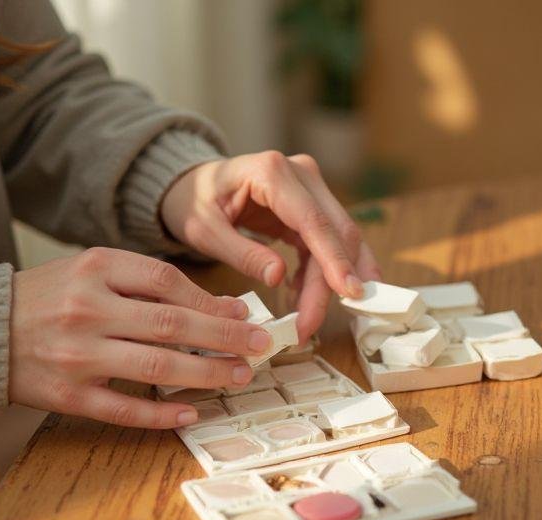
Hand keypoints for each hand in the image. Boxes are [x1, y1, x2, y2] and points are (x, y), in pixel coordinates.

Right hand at [9, 248, 272, 427]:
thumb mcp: (92, 271)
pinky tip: (191, 411)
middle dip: (225, 337)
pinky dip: (161, 412)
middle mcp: (87, 308)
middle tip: (260, 346)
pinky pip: (123, 407)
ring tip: (239, 375)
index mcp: (95, 268)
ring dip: (206, 373)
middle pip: (172, 324)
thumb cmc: (48, 297)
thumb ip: (148, 284)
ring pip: (156, 365)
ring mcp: (76, 354)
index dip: (212, 301)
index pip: (168, 282)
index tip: (244, 314)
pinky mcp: (67, 394)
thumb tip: (221, 308)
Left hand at [160, 152, 381, 339]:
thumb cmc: (194, 201)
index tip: (348, 292)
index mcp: (272, 172)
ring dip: (332, 284)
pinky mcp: (314, 205)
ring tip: (307, 320)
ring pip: (341, 240)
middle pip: (337, 232)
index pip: (314, 221)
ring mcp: (312, 188)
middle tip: (311, 326)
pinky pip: (329, 244)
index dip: (335, 259)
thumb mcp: (205, 231)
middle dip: (333, 283)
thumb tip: (278, 276)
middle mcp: (301, 174)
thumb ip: (241, 252)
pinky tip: (303, 297)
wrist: (192, 184)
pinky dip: (323, 275)